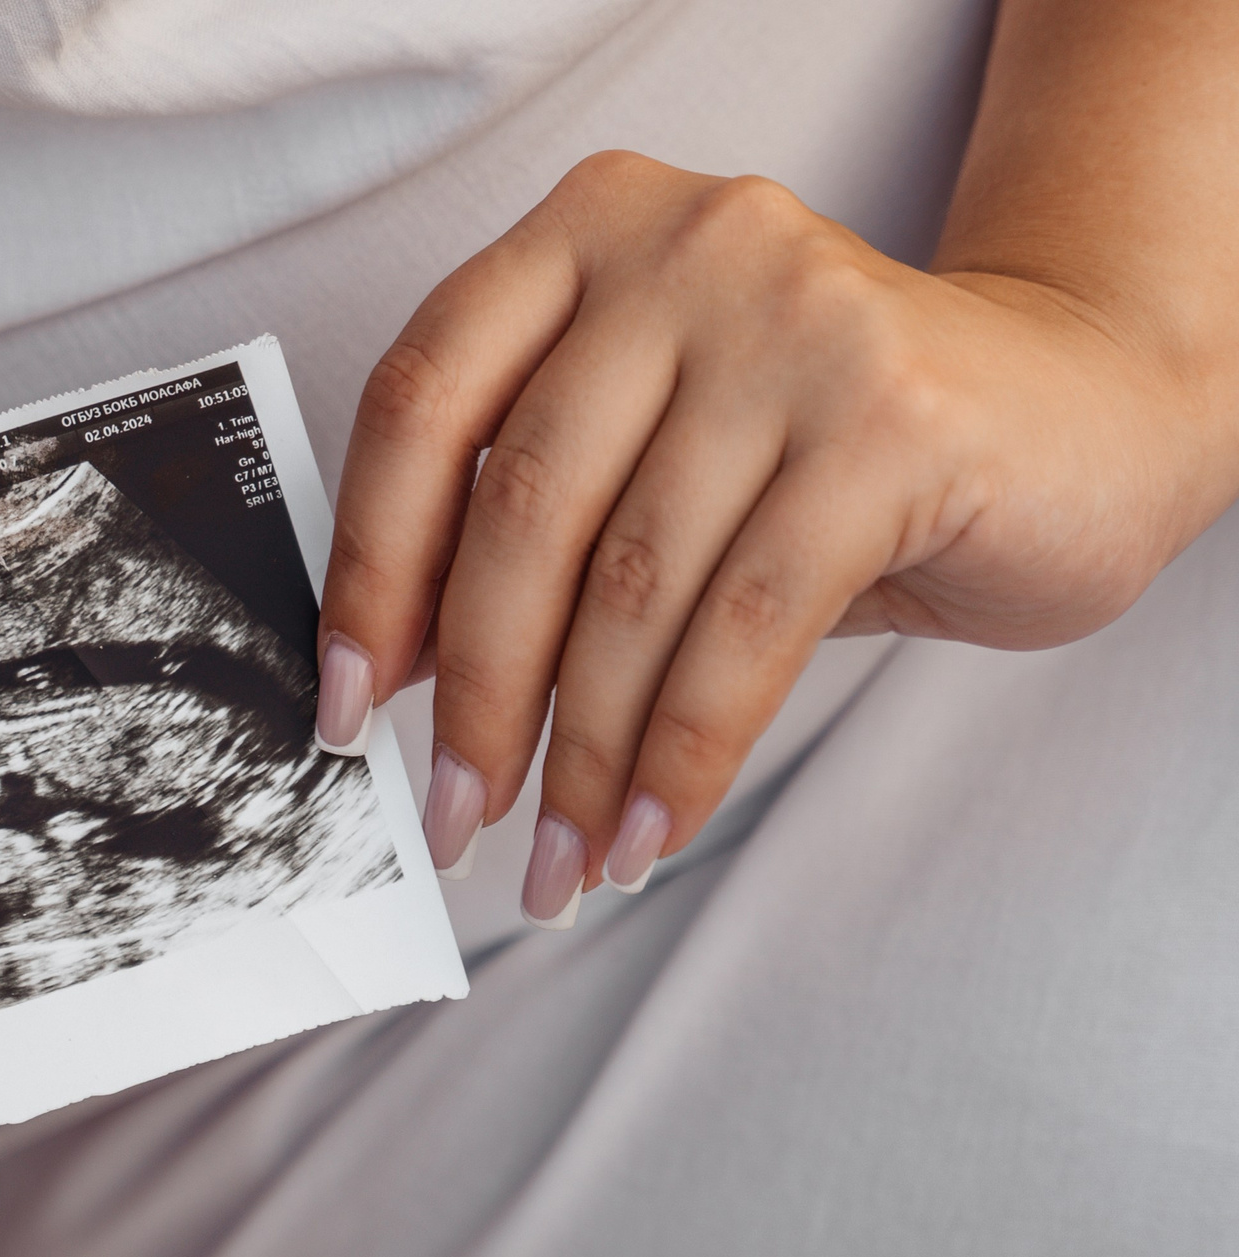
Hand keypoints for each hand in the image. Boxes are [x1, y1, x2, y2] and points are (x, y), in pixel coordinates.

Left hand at [317, 150, 1231, 925]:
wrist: (1076, 417)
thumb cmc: (823, 457)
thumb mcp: (651, 462)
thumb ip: (525, 530)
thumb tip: (394, 680)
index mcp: (584, 233)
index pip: (421, 407)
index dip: (370, 572)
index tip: (348, 709)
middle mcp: (684, 250)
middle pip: (523, 508)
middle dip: (480, 696)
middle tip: (458, 819)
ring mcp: (794, 321)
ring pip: (634, 583)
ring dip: (583, 752)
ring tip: (563, 856)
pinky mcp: (894, 419)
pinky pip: (747, 625)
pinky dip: (683, 751)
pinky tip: (651, 827)